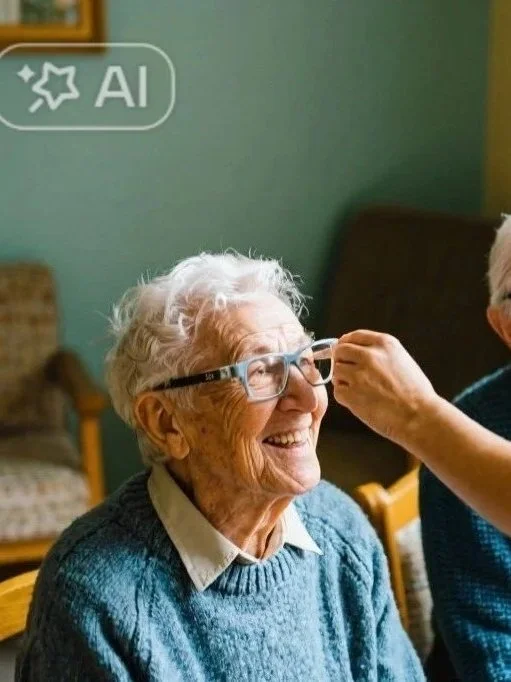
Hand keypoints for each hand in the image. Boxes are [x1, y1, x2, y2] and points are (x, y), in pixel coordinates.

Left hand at [332, 330, 437, 445]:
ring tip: (358, 389)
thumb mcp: (402, 360)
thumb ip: (380, 353)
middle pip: (340, 351)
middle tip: (347, 372)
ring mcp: (359, 375)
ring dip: (342, 379)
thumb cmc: (416, 392)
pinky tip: (359, 401)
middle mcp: (369, 356)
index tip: (343, 350)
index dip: (345, 343)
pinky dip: (345, 397)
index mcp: (384, 344)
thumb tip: (357, 352)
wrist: (419, 415)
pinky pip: (338, 391)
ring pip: (336, 371)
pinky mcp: (351, 394)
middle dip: (340, 360)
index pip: (354, 336)